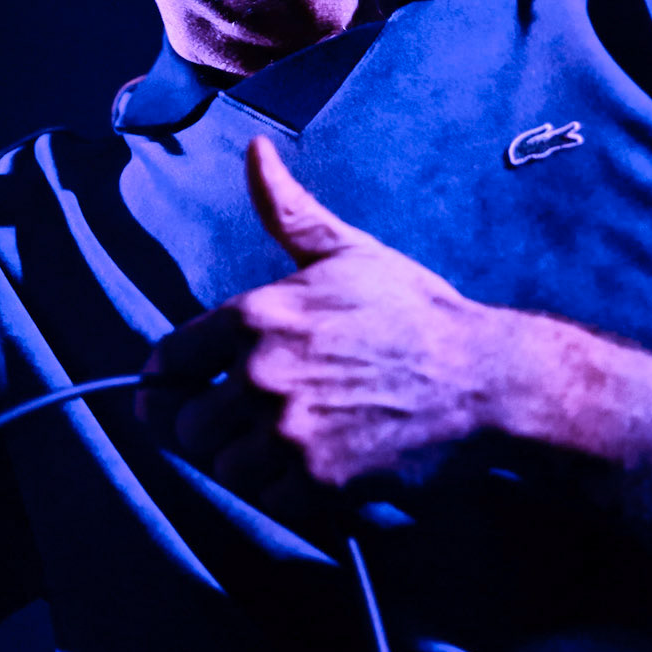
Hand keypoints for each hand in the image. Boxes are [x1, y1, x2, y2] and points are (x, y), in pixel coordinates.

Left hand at [138, 137, 499, 491]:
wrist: (484, 379)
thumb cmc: (414, 310)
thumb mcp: (346, 250)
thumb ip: (287, 209)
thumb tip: (255, 150)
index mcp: (255, 316)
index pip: (166, 362)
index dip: (167, 379)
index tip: (177, 388)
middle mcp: (261, 374)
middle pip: (185, 424)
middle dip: (205, 426)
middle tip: (235, 422)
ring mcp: (289, 431)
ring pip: (220, 468)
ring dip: (242, 462)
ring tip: (275, 443)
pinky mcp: (319, 481)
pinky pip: (266, 501)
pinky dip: (281, 493)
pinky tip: (308, 467)